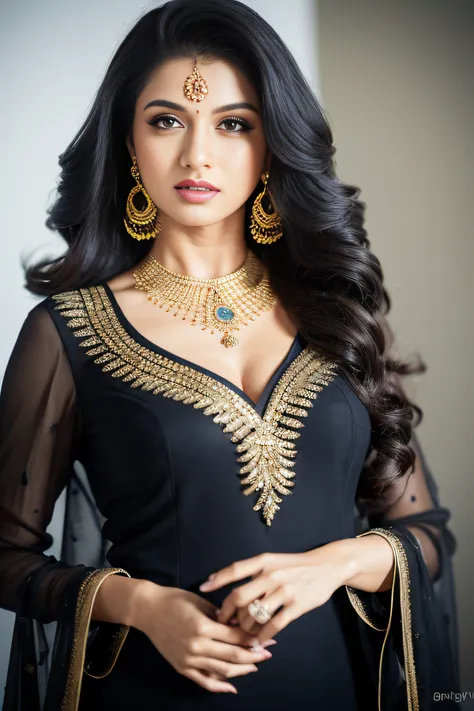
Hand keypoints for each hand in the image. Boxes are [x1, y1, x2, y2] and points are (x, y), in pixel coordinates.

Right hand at [131, 583, 274, 694]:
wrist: (148, 610)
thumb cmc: (175, 600)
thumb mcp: (201, 602)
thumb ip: (221, 616)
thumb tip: (242, 625)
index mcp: (203, 626)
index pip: (235, 636)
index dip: (253, 638)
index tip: (267, 637)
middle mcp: (197, 646)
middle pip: (233, 656)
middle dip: (254, 655)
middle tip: (268, 653)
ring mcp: (189, 659)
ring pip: (222, 670)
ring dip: (242, 669)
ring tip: (256, 665)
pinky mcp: (182, 668)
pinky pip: (204, 681)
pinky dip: (220, 686)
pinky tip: (233, 687)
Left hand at [199, 544, 352, 642]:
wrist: (326, 566)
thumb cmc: (294, 565)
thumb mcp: (272, 560)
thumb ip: (251, 571)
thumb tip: (223, 585)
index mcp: (264, 561)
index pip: (235, 569)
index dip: (217, 579)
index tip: (202, 589)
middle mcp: (272, 574)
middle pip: (239, 596)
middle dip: (227, 612)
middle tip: (223, 622)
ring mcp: (285, 590)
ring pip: (254, 614)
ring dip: (244, 627)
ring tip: (241, 632)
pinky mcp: (297, 605)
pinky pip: (273, 625)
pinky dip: (262, 636)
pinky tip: (258, 640)